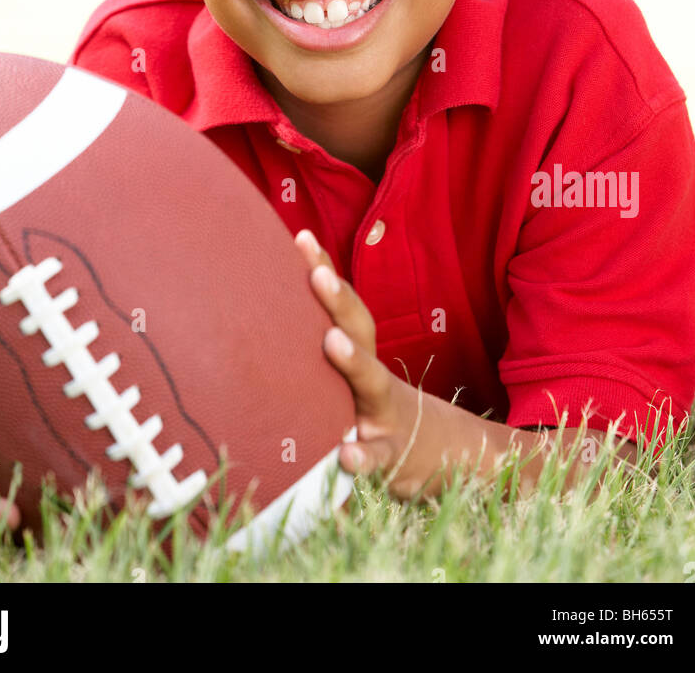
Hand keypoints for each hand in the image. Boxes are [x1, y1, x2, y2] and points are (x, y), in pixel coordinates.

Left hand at [294, 230, 440, 500]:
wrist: (431, 451)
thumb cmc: (369, 404)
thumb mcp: (349, 372)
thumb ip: (316, 340)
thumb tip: (262, 304)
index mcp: (358, 350)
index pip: (340, 303)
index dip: (323, 269)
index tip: (301, 237)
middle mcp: (372, 372)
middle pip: (359, 328)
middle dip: (338, 299)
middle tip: (316, 272)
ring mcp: (384, 411)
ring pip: (372, 382)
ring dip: (354, 361)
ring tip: (333, 342)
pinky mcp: (390, 455)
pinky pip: (376, 456)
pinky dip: (363, 456)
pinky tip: (346, 455)